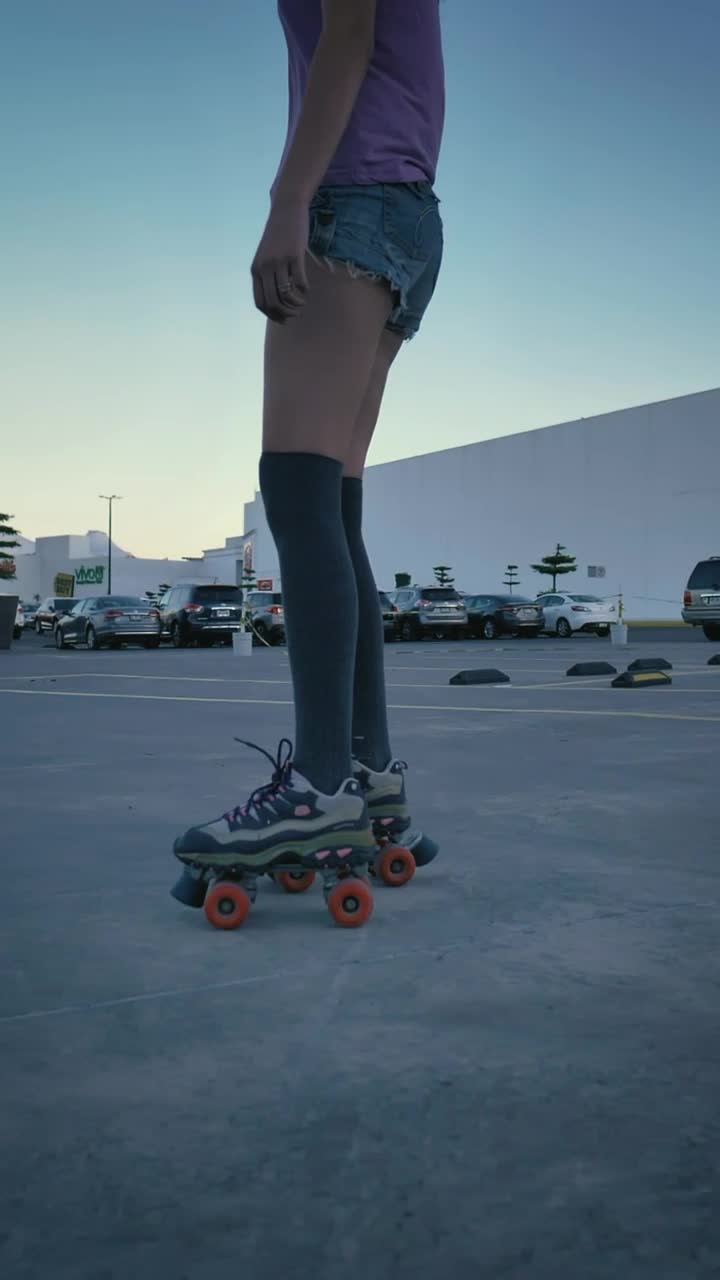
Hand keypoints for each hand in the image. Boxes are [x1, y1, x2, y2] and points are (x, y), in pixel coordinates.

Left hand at [251, 199, 309, 323]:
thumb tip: (276, 299)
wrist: (286, 209)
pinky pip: (300, 283)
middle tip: (295, 314)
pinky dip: (304, 291)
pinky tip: (307, 289)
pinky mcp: (294, 256)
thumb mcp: (265, 255)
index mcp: (255, 270)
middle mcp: (264, 267)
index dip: (272, 315)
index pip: (260, 302)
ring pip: (286, 295)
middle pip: (273, 302)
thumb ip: (266, 274)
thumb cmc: (278, 235)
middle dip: (285, 313)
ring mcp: (279, 262)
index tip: (283, 319)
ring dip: (296, 304)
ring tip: (301, 303)